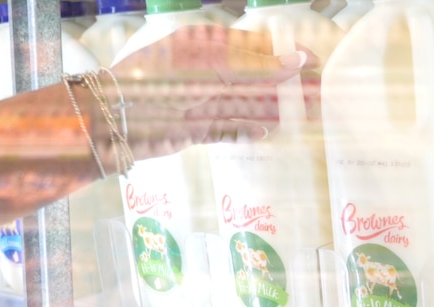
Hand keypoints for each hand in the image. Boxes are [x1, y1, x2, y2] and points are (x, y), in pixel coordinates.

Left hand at [100, 25, 318, 162]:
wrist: (117, 119)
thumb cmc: (162, 80)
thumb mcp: (213, 67)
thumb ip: (256, 67)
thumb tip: (298, 61)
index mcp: (208, 45)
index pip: (256, 47)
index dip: (286, 55)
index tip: (315, 64)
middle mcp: (207, 72)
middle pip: (255, 79)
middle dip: (285, 87)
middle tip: (317, 97)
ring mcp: (202, 102)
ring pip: (245, 106)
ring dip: (272, 111)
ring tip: (302, 119)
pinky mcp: (196, 130)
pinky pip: (227, 130)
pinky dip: (246, 132)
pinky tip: (266, 134)